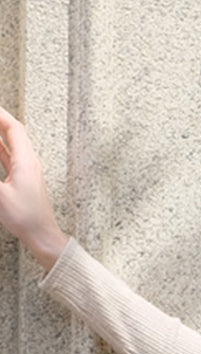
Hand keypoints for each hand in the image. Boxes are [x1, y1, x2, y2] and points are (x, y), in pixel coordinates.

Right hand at [0, 107, 68, 269]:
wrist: (44, 238)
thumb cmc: (27, 220)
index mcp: (26, 162)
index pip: (13, 128)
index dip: (0, 115)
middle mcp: (29, 163)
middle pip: (12, 133)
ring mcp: (27, 172)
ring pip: (10, 145)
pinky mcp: (24, 181)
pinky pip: (9, 157)